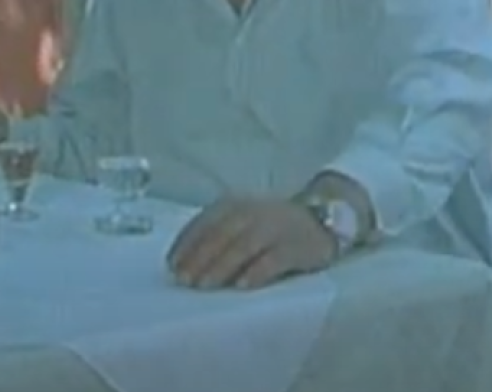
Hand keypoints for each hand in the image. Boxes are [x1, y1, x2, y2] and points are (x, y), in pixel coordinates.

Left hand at [166, 198, 336, 289]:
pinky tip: (241, 285)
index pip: (203, 223)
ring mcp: (275, 227)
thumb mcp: (239, 221)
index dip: (185, 244)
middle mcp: (252, 211)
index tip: (171, 266)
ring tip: (205, 285)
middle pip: (220, 235)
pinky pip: (273, 259)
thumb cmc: (269, 227)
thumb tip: (182, 260)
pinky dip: (256, 272)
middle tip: (184, 280)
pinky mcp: (296, 246)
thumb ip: (214, 234)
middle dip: (198, 258)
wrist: (320, 220)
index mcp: (232, 204)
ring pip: (243, 246)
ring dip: (221, 266)